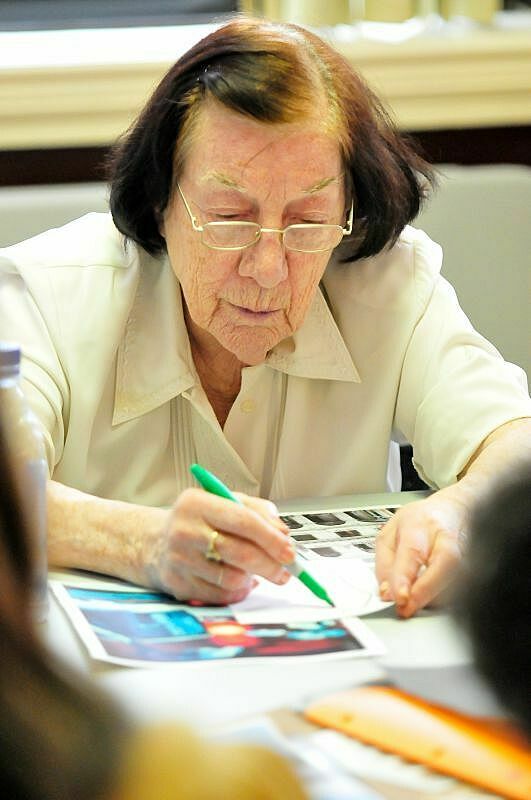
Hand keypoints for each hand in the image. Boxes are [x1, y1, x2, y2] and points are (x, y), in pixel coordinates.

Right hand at [142, 488, 294, 604]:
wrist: (152, 542)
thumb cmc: (196, 521)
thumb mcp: (222, 502)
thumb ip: (257, 510)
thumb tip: (282, 533)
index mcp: (197, 503)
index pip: (243, 520)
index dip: (271, 538)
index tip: (289, 550)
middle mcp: (184, 530)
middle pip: (240, 552)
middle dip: (271, 565)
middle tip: (285, 570)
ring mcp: (179, 559)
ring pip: (232, 577)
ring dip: (252, 578)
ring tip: (254, 571)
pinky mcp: (178, 584)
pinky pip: (221, 595)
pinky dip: (238, 590)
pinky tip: (239, 580)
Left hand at [375, 492, 466, 617]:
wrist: (453, 511)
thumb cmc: (420, 522)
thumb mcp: (389, 533)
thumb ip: (384, 564)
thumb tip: (387, 594)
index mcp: (420, 525)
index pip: (413, 552)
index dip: (406, 578)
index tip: (400, 598)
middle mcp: (446, 538)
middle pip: (443, 567)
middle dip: (424, 593)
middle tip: (405, 609)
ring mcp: (466, 553)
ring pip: (453, 583)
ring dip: (430, 598)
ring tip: (414, 600)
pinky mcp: (474, 569)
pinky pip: (457, 591)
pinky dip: (439, 598)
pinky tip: (428, 596)